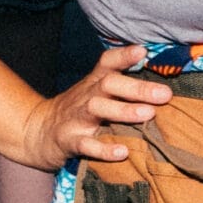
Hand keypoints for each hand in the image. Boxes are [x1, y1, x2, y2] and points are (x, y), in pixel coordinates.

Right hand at [20, 45, 171, 170]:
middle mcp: (86, 96)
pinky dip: (104, 149)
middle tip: (164, 94)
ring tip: (148, 114)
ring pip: (97, 108)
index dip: (124, 55)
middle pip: (109, 84)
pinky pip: (85, 144)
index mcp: (95, 82)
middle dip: (137, 87)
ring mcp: (76, 118)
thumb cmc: (79, 112)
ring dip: (123, 111)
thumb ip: (124, 86)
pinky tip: (123, 152)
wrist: (38, 132)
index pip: (108, 62)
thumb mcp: (96, 93)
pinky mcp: (69, 141)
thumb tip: (164, 85)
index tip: (143, 51)